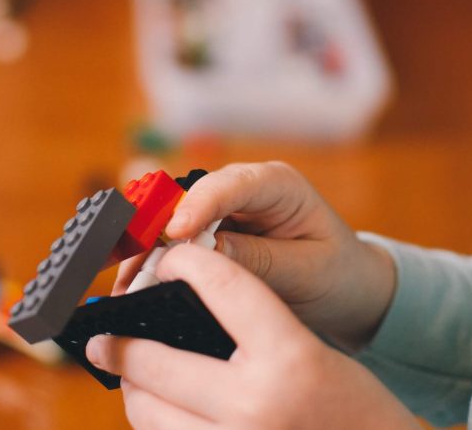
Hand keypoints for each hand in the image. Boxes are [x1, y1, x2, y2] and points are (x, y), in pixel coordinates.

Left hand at [90, 244, 417, 429]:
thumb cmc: (356, 411)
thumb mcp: (316, 355)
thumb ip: (256, 329)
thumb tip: (179, 308)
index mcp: (290, 360)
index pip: (223, 287)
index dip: (186, 264)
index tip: (167, 261)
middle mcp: (255, 406)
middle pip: (155, 359)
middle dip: (121, 342)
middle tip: (104, 336)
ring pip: (147, 411)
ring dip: (134, 389)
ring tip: (132, 376)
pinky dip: (157, 424)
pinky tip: (161, 411)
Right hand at [115, 162, 394, 348]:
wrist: (344, 285)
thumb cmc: (334, 272)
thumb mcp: (306, 271)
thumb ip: (259, 260)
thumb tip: (205, 253)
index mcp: (278, 185)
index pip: (232, 184)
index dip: (199, 205)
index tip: (175, 233)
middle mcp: (242, 188)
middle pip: (187, 197)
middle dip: (156, 230)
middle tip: (133, 267)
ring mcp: (221, 208)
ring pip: (170, 219)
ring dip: (145, 251)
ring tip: (126, 285)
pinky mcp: (207, 231)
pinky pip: (171, 241)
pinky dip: (151, 263)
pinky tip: (134, 287)